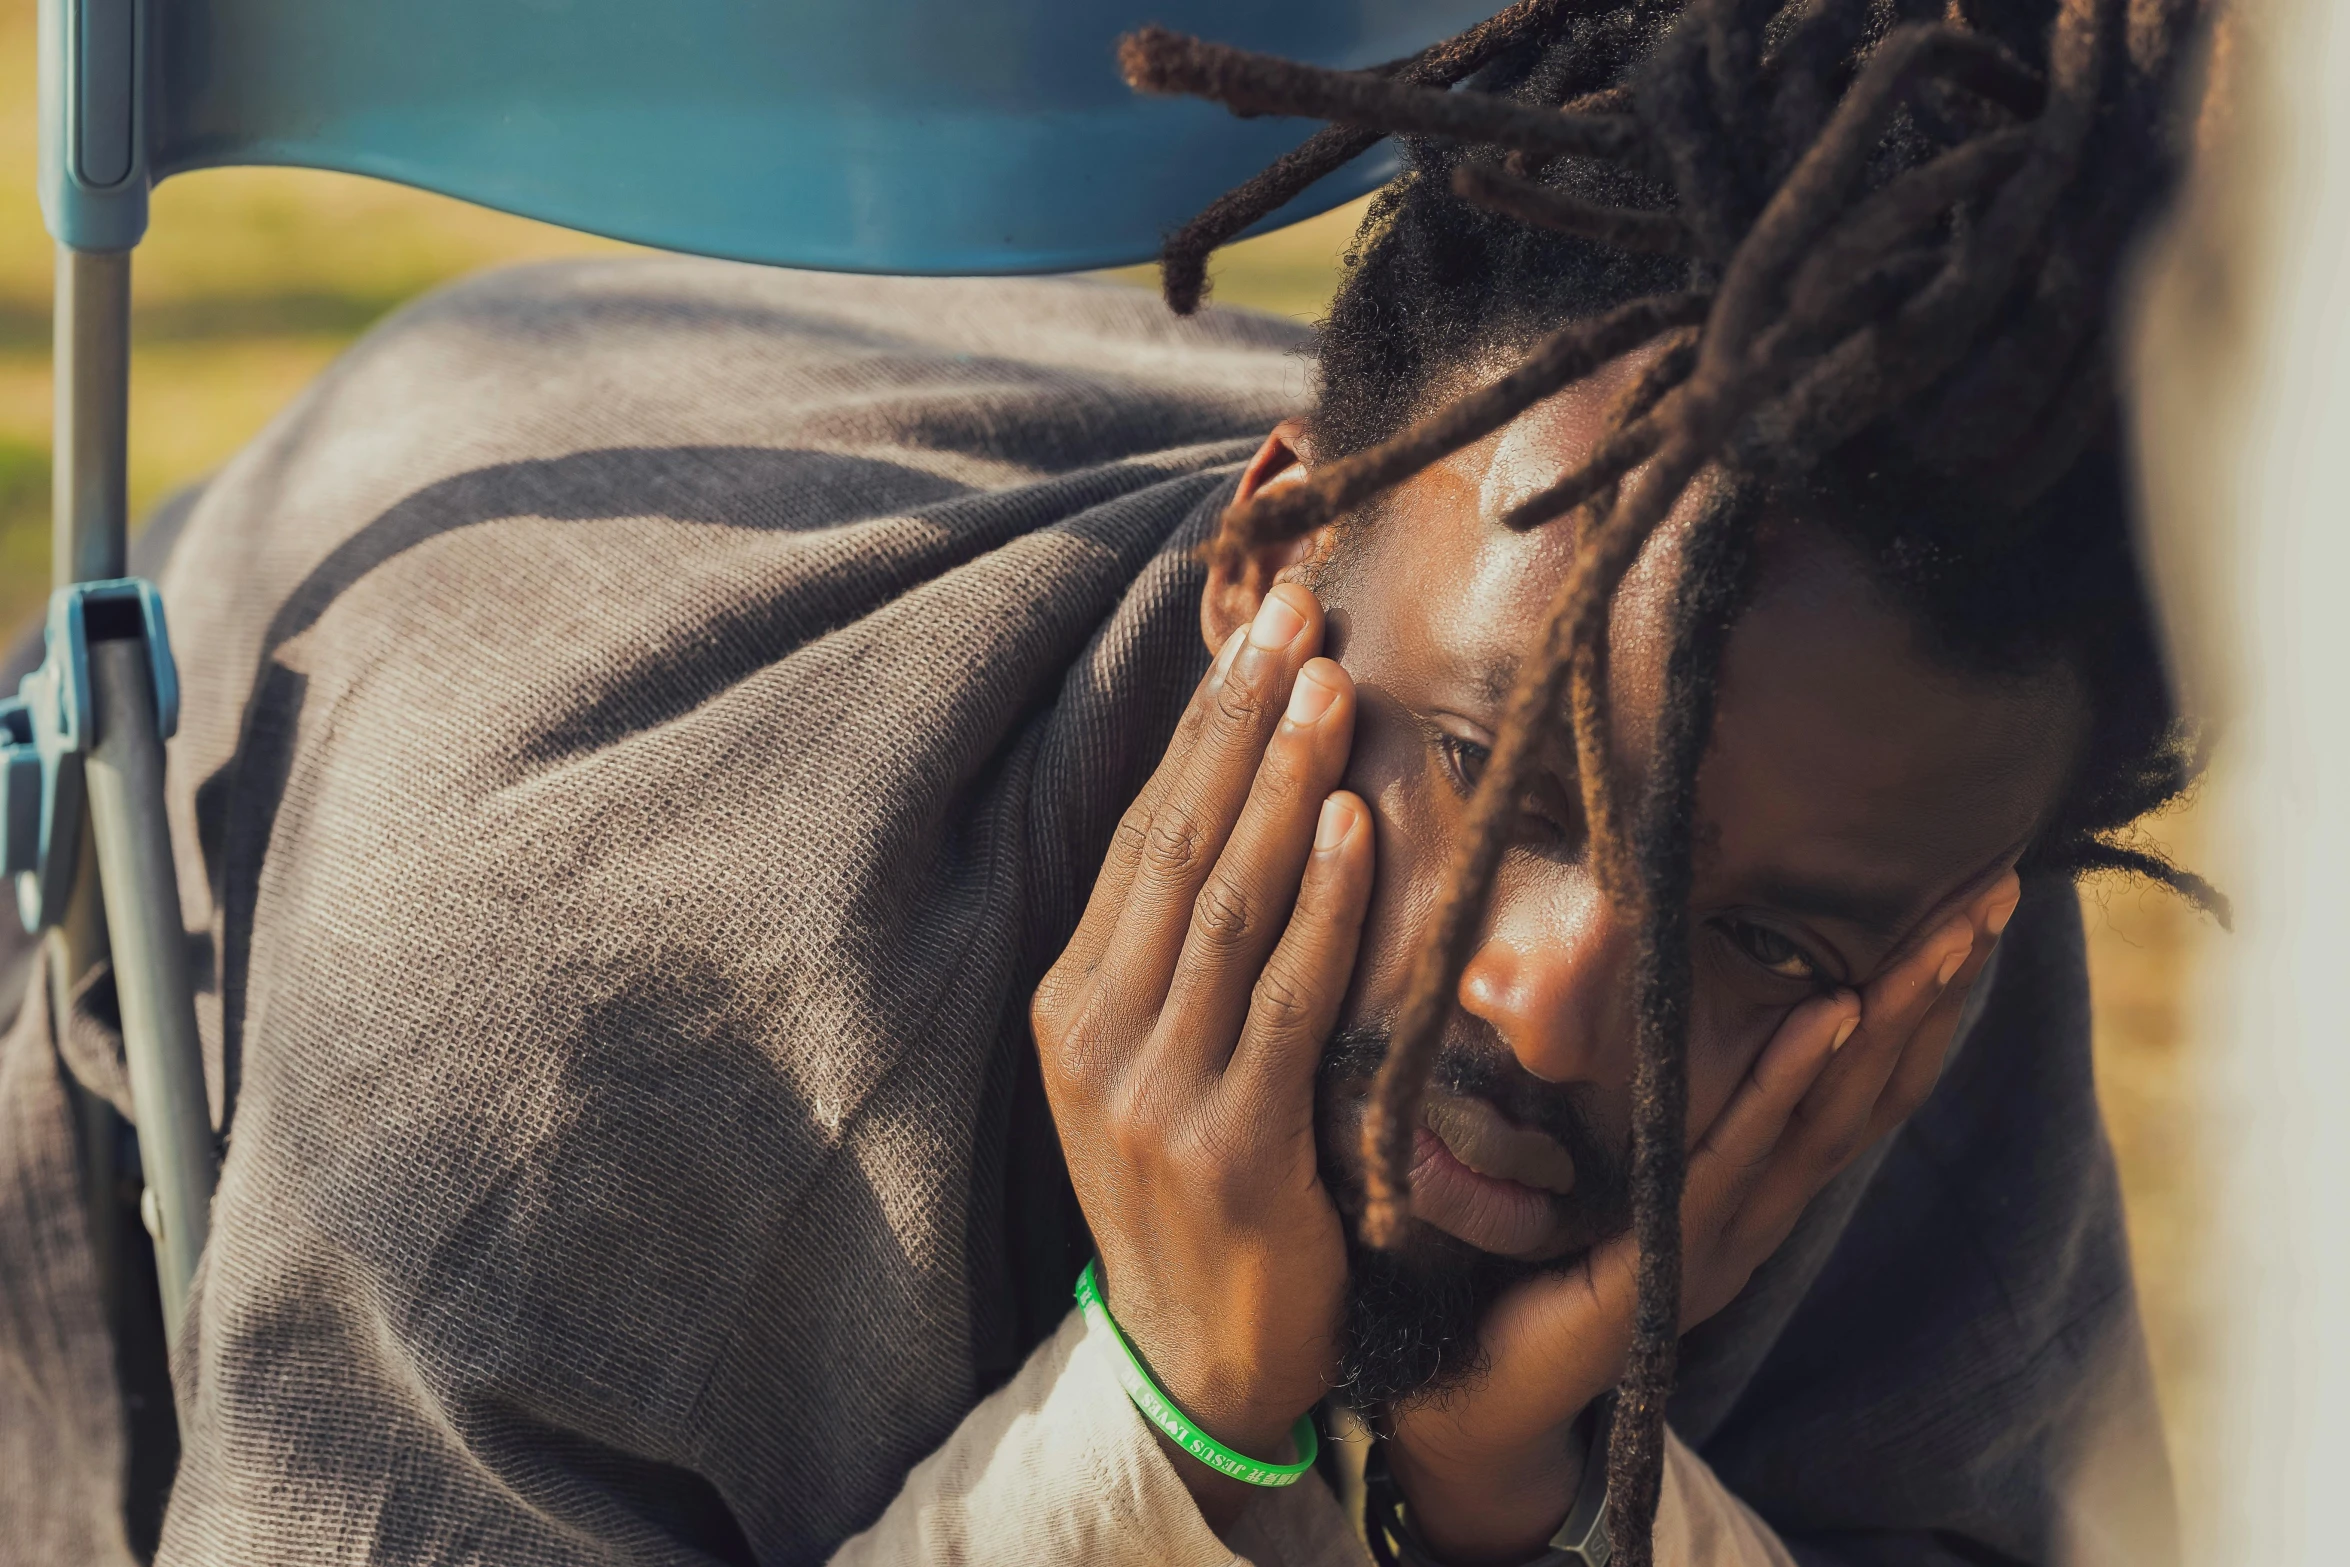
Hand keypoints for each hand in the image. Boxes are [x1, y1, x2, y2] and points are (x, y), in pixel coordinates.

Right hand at [1031, 584, 1373, 1524]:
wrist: (1194, 1365)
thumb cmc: (1195, 1199)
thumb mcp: (1151, 1070)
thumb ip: (1182, 959)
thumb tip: (1250, 816)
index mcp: (1074, 1004)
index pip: (1144, 837)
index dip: (1202, 727)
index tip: (1259, 627)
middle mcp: (1096, 1033)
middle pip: (1175, 846)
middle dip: (1236, 721)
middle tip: (1296, 613)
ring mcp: (1150, 1090)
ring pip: (1224, 907)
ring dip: (1280, 786)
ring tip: (1328, 686)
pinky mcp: (1224, 1145)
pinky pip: (1283, 1002)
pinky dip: (1321, 908)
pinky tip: (1351, 827)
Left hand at [1386, 871, 2024, 1563]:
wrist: (1485, 1397)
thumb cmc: (1536, 1274)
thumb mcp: (1617, 1171)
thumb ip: (1661, 1105)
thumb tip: (1661, 984)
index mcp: (1756, 1193)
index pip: (1862, 1088)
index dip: (1919, 1006)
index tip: (1967, 915)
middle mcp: (1763, 1215)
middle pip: (1873, 1091)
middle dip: (1936, 993)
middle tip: (1995, 898)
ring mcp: (1728, 1240)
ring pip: (1831, 1115)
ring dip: (1891, 1019)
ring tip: (1943, 940)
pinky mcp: (1674, 1255)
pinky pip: (1738, 1154)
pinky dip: (1787, 1081)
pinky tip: (1832, 1015)